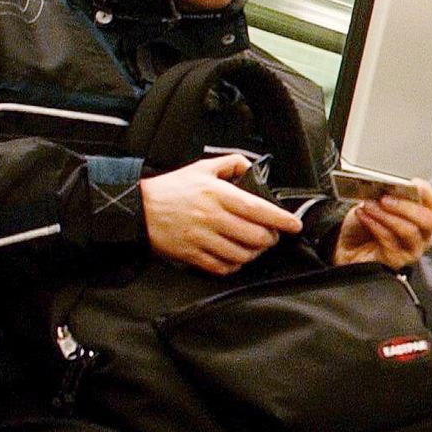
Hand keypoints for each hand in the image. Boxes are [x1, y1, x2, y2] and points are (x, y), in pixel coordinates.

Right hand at [143, 155, 302, 274]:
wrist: (136, 209)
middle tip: (271, 235)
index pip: (258, 209)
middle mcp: (211, 217)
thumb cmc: (170, 189)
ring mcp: (201, 238)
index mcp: (217, 194)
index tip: (294, 225)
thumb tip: (251, 166)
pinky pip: (223, 267)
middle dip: (270, 239)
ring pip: (242, 254)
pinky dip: (235, 265)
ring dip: (255, 253)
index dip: (281, 219)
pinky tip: (236, 257)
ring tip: (255, 247)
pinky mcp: (192, 254)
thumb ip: (230, 164)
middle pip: (255, 236)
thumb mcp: (200, 168)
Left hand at [334, 179, 431, 267]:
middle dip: (405, 207)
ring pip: (409, 231)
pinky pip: (390, 241)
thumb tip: (387, 187)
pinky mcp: (398, 260)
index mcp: (422, 214)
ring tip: (368, 205)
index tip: (412, 183)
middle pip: (427, 220)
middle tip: (385, 199)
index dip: (426, 192)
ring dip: (386, 216)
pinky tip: (363, 216)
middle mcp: (423, 233)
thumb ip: (384, 196)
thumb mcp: (373, 203)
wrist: (347, 247)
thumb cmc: (364, 225)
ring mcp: (413, 249)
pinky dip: (375, 225)